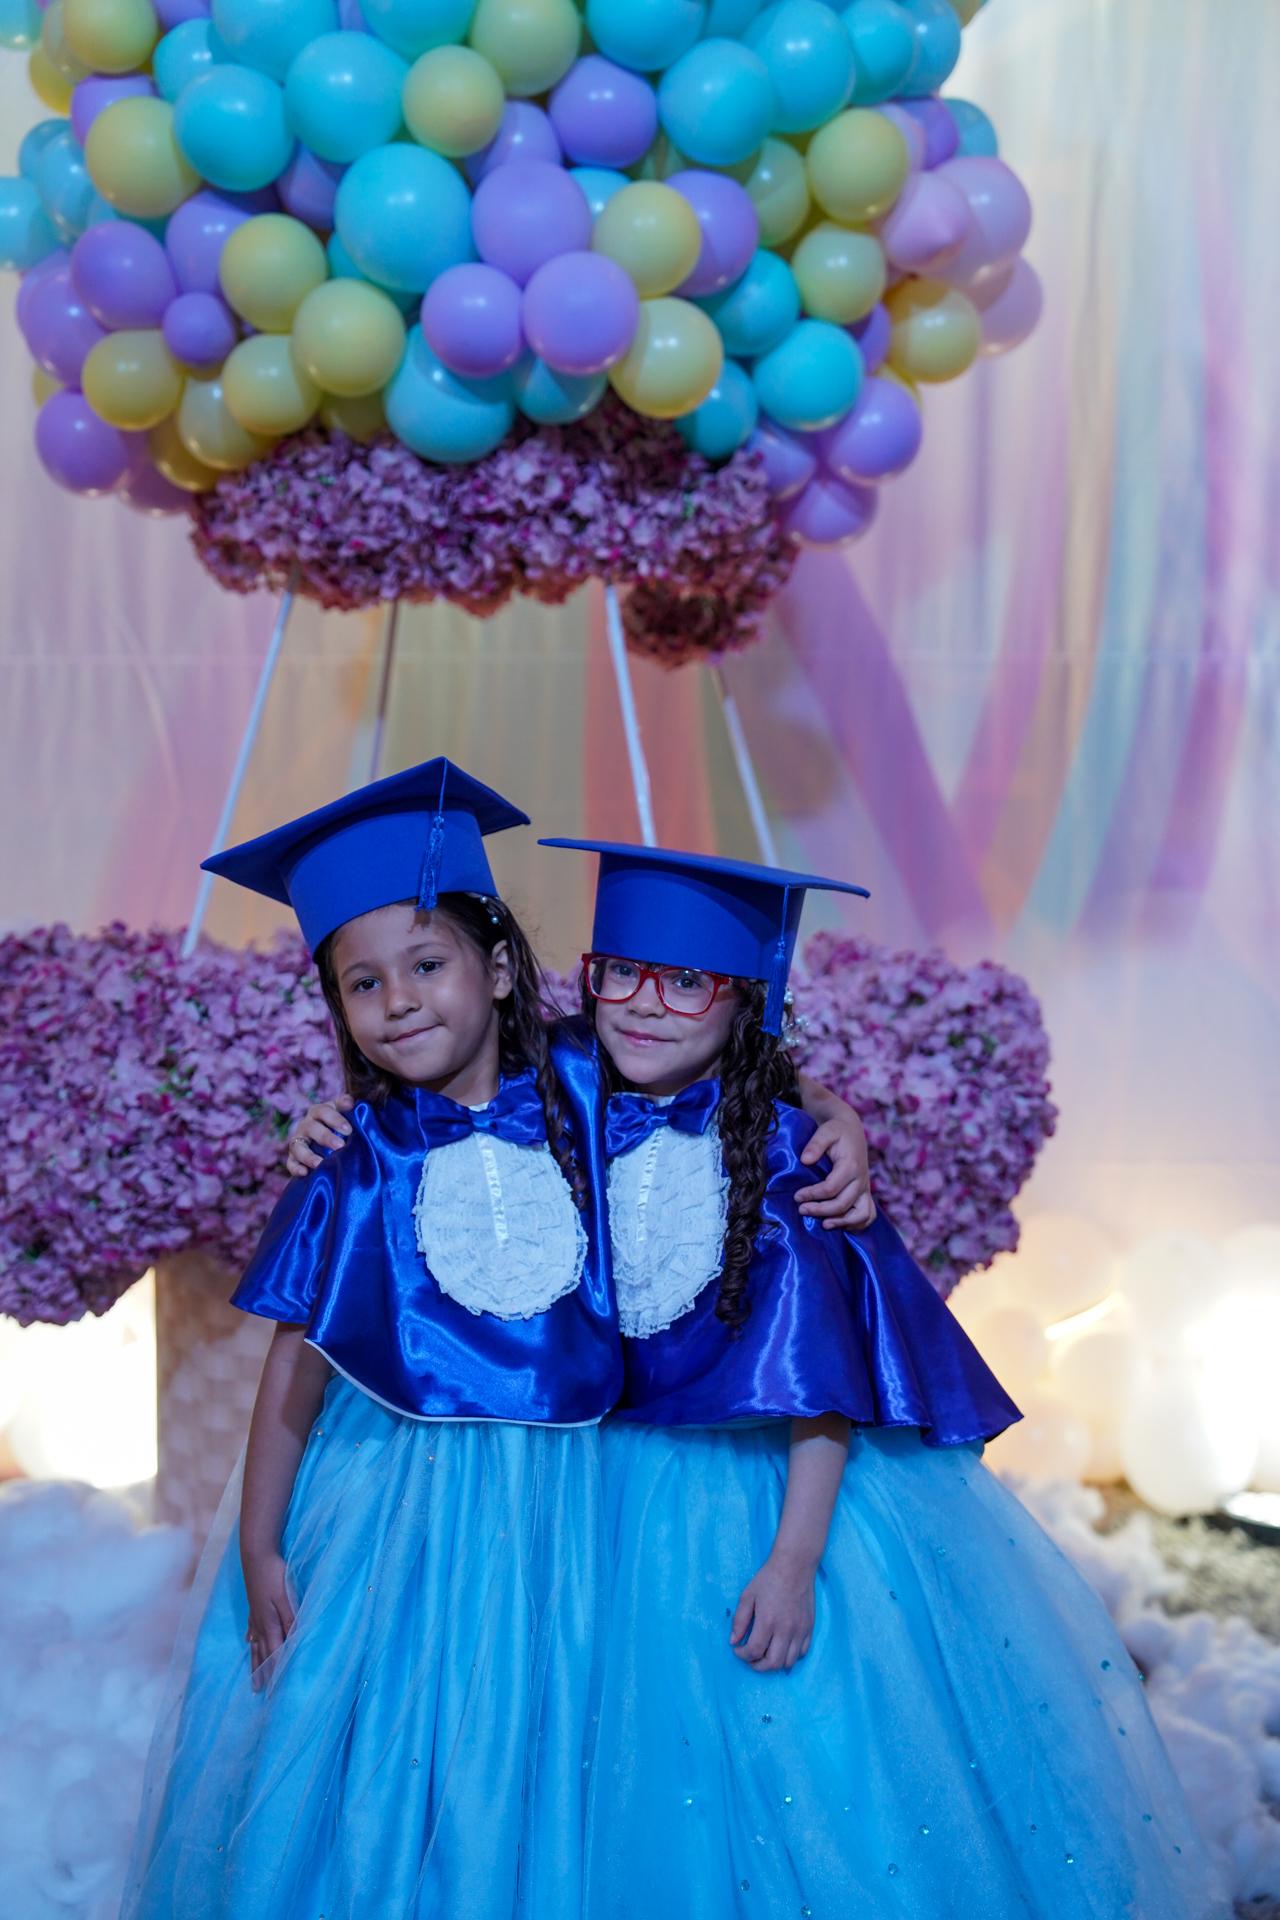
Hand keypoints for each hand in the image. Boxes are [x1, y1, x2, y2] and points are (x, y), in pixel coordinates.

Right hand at [243, 1550, 295, 1688]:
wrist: (256, 1554)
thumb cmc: (274, 1574)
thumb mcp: (286, 1597)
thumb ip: (290, 1619)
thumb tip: (294, 1641)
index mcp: (270, 1623)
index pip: (275, 1653)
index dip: (276, 1671)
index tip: (276, 1691)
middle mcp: (260, 1623)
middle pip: (262, 1653)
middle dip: (263, 1673)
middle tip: (260, 1693)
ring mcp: (254, 1615)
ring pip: (255, 1644)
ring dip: (255, 1662)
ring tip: (253, 1678)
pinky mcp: (253, 1605)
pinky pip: (251, 1629)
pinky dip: (251, 1640)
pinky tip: (249, 1642)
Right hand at [286, 1095, 353, 1177]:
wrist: (326, 1143)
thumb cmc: (338, 1125)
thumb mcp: (342, 1112)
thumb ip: (346, 1105)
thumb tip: (350, 1103)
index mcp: (318, 1112)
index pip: (323, 1111)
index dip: (335, 1119)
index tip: (348, 1130)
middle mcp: (306, 1125)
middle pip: (311, 1128)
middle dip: (325, 1137)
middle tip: (340, 1146)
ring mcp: (298, 1142)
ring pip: (298, 1147)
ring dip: (308, 1155)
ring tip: (320, 1163)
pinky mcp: (293, 1158)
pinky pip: (291, 1163)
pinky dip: (296, 1168)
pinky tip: (304, 1173)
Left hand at [730, 1553, 815, 1672]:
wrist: (795, 1566)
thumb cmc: (768, 1579)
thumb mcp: (747, 1595)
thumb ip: (739, 1620)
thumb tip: (733, 1641)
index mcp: (768, 1621)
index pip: (754, 1651)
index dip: (743, 1655)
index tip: (738, 1649)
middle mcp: (786, 1630)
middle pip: (773, 1663)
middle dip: (758, 1666)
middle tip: (750, 1658)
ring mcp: (800, 1631)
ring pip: (789, 1662)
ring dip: (775, 1664)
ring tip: (765, 1655)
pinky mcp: (810, 1628)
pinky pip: (803, 1653)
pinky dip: (791, 1656)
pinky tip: (782, 1648)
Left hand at [796, 1114, 875, 1230]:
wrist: (851, 1130)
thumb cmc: (836, 1131)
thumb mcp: (825, 1131)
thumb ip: (815, 1144)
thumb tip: (805, 1160)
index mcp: (851, 1165)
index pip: (831, 1188)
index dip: (812, 1195)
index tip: (797, 1196)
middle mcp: (861, 1179)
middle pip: (843, 1204)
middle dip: (821, 1211)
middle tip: (802, 1210)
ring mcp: (865, 1188)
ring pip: (861, 1214)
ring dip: (842, 1222)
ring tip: (823, 1224)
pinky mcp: (865, 1193)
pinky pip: (868, 1215)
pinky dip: (857, 1224)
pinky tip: (840, 1224)